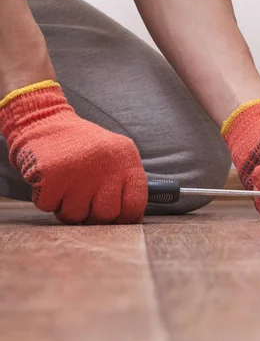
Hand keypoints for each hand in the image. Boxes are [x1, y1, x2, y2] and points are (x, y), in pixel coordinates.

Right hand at [0, 81, 147, 223]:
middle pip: (106, 216)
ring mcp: (78, 172)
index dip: (125, 217)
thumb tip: (131, 220)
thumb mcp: (116, 154)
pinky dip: (48, 200)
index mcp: (126, 159)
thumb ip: (126, 183)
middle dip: (94, 215)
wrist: (43, 120)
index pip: (135, 205)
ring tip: (67, 186)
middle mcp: (106, 165)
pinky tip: (51, 181)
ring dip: (68, 208)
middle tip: (85, 200)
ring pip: (76, 216)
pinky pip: (50, 208)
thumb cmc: (83, 146)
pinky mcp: (50, 177)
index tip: (116, 217)